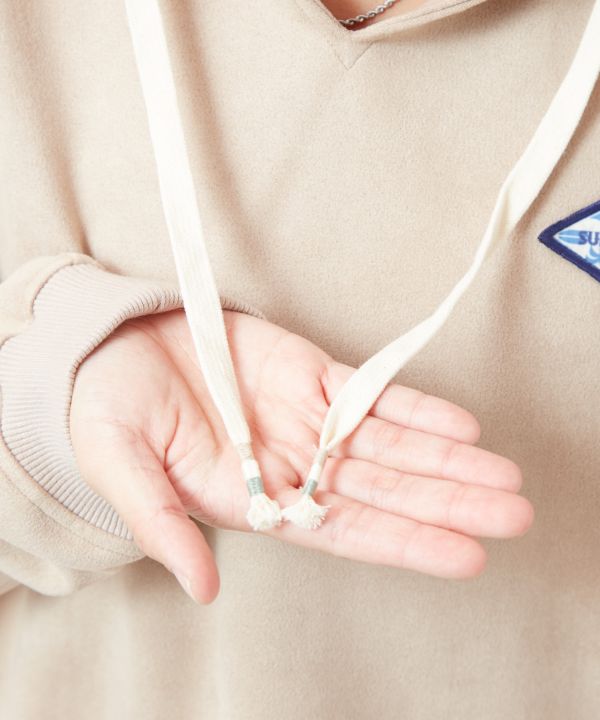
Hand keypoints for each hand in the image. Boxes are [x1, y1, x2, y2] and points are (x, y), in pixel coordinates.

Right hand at [70, 309, 532, 603]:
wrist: (113, 347)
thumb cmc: (110, 413)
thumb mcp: (121, 467)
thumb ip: (160, 523)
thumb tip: (200, 588)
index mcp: (253, 500)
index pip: (342, 532)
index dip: (403, 544)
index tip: (463, 557)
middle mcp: (292, 464)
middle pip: (383, 490)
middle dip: (447, 502)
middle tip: (512, 514)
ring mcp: (306, 417)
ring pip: (389, 443)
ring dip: (446, 458)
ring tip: (501, 475)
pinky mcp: (309, 371)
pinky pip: (369, 392)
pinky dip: (412, 407)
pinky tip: (456, 424)